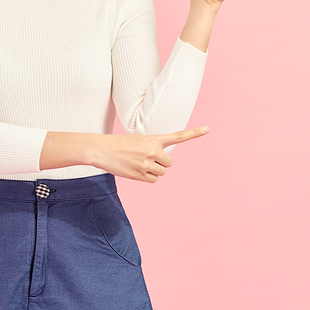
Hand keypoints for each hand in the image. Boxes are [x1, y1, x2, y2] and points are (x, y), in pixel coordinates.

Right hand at [91, 127, 209, 182]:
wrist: (101, 149)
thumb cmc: (118, 144)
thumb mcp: (138, 140)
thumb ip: (152, 147)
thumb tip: (162, 163)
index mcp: (153, 139)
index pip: (178, 136)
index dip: (194, 133)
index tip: (208, 129)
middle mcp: (153, 151)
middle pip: (169, 163)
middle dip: (161, 163)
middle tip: (145, 158)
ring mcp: (147, 164)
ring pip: (161, 172)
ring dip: (153, 170)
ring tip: (137, 163)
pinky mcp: (140, 175)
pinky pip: (153, 180)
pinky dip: (147, 177)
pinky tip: (135, 170)